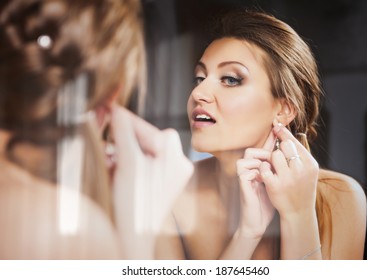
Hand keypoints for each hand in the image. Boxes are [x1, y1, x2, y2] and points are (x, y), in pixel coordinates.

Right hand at [110, 105, 192, 234]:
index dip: (128, 121)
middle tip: (106, 132)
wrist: (132, 238)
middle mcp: (176, 167)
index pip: (150, 130)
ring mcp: (167, 177)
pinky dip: (125, 163)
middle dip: (124, 138)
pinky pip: (140, 165)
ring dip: (122, 150)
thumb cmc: (134, 202)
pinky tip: (112, 166)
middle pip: (147, 140)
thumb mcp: (128, 162)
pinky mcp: (156, 186)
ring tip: (108, 156)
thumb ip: (123, 132)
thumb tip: (116, 109)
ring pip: (142, 152)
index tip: (110, 110)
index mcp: (177, 160)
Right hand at [235, 131, 275, 238]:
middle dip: (265, 152)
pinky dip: (257, 172)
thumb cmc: (268, 203)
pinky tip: (266, 178)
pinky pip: (245, 171)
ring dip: (260, 161)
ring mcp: (243, 176)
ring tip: (272, 169)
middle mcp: (248, 170)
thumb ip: (279, 169)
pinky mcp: (242, 184)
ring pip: (246, 157)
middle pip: (251, 150)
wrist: (257, 221)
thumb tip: (291, 155)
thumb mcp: (276, 183)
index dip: (270, 141)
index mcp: (256, 168)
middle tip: (277, 158)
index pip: (262, 150)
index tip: (279, 132)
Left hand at [260, 121, 318, 218]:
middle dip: (279, 150)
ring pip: (274, 155)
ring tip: (275, 169)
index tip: (275, 125)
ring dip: (271, 160)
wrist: (299, 212)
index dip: (283, 132)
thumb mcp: (308, 170)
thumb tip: (286, 132)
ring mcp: (288, 178)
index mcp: (310, 164)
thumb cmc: (302, 187)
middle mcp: (301, 170)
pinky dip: (264, 170)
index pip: (294, 142)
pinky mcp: (275, 185)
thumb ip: (300, 152)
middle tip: (279, 158)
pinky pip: (265, 168)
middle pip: (284, 146)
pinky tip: (266, 174)